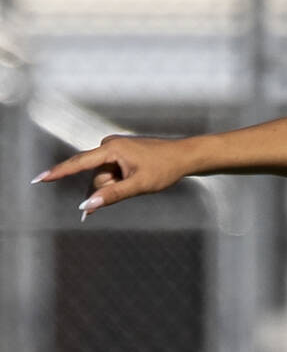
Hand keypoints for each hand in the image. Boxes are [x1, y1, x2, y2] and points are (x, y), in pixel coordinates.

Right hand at [32, 134, 188, 219]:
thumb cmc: (165, 169)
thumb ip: (112, 195)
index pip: (79, 163)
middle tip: (133, 185)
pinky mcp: (119, 153)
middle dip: (107, 188)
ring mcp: (114, 148)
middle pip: (95, 176)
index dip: (58, 172)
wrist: (184, 156)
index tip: (38, 179)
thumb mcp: (139, 185)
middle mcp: (109, 145)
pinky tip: (129, 181)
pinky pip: (109, 172)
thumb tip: (85, 206)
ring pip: (103, 176)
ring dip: (115, 185)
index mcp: (112, 149)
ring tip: (138, 180)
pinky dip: (115, 181)